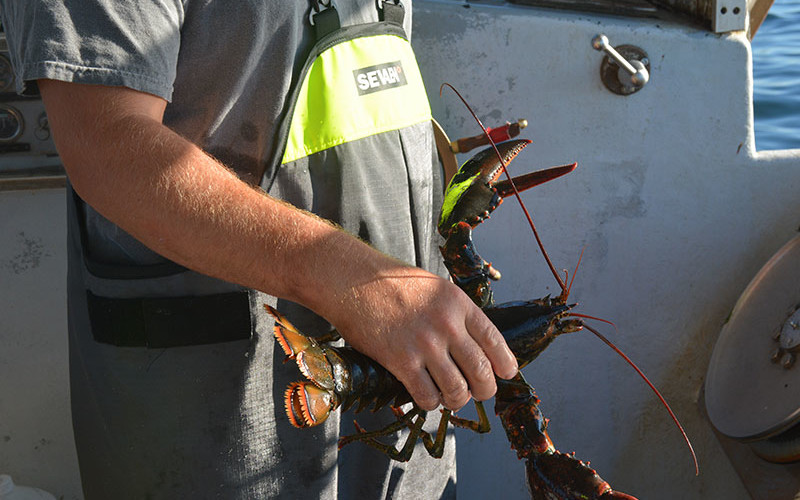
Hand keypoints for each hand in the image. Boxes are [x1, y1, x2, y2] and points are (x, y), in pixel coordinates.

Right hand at [323, 265, 517, 410]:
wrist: (353, 281)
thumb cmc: (390, 283)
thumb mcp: (434, 288)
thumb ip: (454, 313)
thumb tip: (471, 343)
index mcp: (458, 303)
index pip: (494, 341)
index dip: (504, 363)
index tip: (506, 374)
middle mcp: (447, 325)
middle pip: (481, 371)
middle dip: (485, 389)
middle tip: (480, 393)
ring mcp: (425, 345)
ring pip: (457, 390)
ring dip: (457, 400)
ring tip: (451, 398)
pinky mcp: (401, 361)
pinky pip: (427, 396)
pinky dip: (430, 403)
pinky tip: (426, 397)